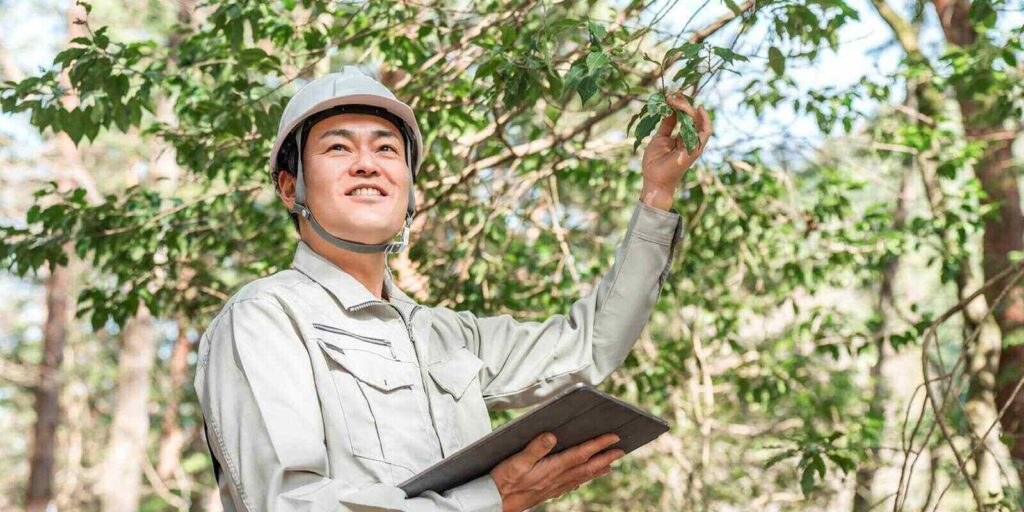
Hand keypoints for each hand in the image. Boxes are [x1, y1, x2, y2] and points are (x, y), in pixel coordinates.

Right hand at [489, 432, 622, 511]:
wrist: (494, 503)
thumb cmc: (503, 481)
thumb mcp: (515, 461)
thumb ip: (534, 448)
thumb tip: (552, 436)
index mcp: (551, 469)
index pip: (581, 454)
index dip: (599, 445)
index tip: (614, 437)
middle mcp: (556, 479)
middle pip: (586, 467)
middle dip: (605, 458)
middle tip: (621, 451)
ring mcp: (552, 487)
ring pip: (581, 478)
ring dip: (596, 470)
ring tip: (609, 465)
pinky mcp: (546, 492)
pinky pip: (570, 485)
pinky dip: (581, 480)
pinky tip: (582, 480)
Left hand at [640, 93, 712, 209]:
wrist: (654, 180)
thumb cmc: (655, 162)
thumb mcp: (660, 138)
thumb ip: (667, 124)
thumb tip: (670, 108)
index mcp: (682, 138)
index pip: (687, 117)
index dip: (681, 105)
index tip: (672, 96)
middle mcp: (690, 140)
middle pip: (693, 117)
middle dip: (683, 104)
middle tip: (672, 96)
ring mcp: (694, 144)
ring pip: (698, 121)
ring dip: (689, 108)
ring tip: (677, 100)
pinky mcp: (695, 149)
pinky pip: (706, 132)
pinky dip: (704, 120)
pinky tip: (698, 109)